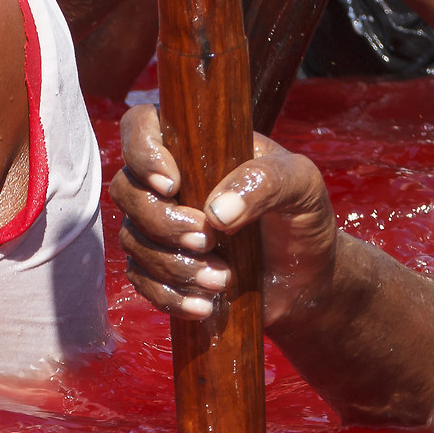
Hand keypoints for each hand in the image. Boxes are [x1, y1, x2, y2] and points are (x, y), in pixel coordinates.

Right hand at [111, 103, 343, 327]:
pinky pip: (140, 279)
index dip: (142, 153)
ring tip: (222, 280)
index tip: (173, 185)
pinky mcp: (161, 267)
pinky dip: (168, 296)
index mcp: (197, 146)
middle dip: (163, 222)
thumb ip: (265, 182)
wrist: (307, 277)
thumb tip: (216, 212)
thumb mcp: (301, 185)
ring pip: (131, 239)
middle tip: (208, 240)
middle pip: (126, 189)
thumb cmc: (302, 216)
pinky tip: (205, 306)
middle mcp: (171, 182)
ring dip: (173, 265)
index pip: (141, 126)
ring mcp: (161, 226)